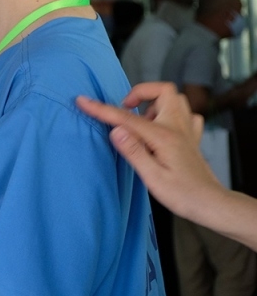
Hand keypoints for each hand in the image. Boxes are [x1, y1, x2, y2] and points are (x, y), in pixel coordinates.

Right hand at [76, 82, 224, 219]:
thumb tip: (115, 129)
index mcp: (163, 136)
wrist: (212, 205)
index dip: (101, 109)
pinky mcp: (192, 138)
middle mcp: (177, 127)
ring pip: (176, 99)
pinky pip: (186, 114)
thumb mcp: (153, 178)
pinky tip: (163, 128)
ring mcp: (187, 131)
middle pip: (163, 91)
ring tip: (143, 120)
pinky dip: (171, 114)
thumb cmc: (182, 195)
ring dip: (155, 103)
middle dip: (141, 93)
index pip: (126, 117)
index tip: (82, 101)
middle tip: (127, 110)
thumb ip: (133, 151)